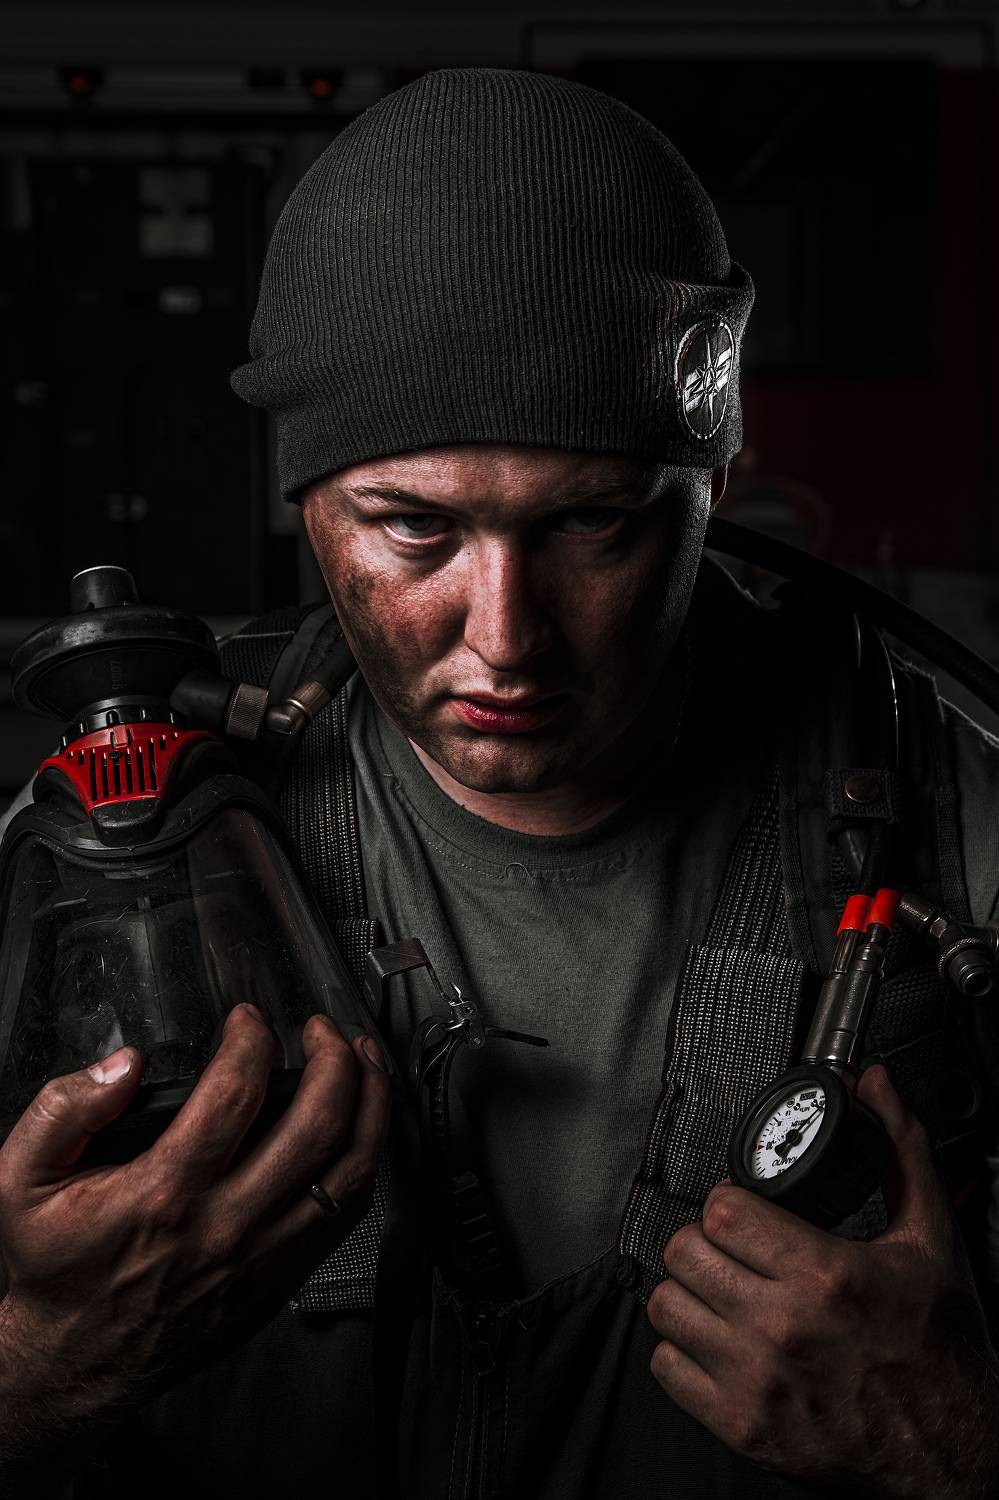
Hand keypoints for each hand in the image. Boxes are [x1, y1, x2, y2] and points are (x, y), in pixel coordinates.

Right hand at [0, 1004, 390, 1468]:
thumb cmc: (56, 1268)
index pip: (235, 1093)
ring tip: (365, 1059)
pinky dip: (365, 1160)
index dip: (252, 1039)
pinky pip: (347, 1214)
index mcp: (164, 1193)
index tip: (248, 1019)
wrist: (75, 1360)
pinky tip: (362, 1127)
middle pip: (314, 1125)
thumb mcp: (22, 1180)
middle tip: (320, 1029)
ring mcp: (262, 1254)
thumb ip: (63, 1109)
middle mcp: (225, 1223)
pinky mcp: (282, 1277)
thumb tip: (122, 1065)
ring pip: (348, 1170)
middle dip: (332, 1058)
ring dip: (369, 1102)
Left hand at [647, 1065, 998, 1498]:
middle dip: (705, 1244)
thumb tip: (876, 1085)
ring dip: (690, 1295)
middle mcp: (783, 1327)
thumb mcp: (929, 1240)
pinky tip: (719, 1343)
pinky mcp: (742, 1427)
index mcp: (825, 1275)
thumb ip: (900, 1150)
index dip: (730, 1203)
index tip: (744, 1213)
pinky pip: (666, 1370)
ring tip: (722, 1293)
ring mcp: (756, 1380)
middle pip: (683, 1252)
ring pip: (666, 1307)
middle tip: (730, 1252)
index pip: (722, 1209)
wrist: (952, 1453)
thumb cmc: (938, 1350)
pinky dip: (684, 1354)